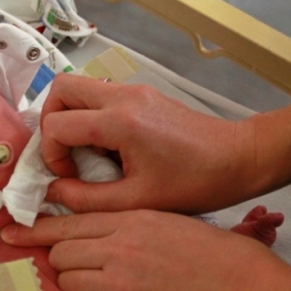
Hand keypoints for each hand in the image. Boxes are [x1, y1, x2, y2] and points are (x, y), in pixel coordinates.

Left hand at [1, 210, 283, 290]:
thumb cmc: (225, 258)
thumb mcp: (174, 223)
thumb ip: (134, 226)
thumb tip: (104, 237)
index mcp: (133, 219)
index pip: (68, 222)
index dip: (35, 229)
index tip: (9, 233)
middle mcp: (119, 248)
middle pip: (61, 253)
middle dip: (64, 261)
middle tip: (81, 269)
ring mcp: (119, 285)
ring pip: (70, 282)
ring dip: (82, 287)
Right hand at [39, 74, 260, 213]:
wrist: (240, 159)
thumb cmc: (195, 183)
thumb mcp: (136, 201)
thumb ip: (86, 199)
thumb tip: (52, 191)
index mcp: (119, 121)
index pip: (56, 124)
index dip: (51, 155)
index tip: (69, 178)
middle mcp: (122, 96)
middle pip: (60, 89)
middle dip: (50, 124)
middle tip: (64, 156)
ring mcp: (133, 91)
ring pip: (78, 89)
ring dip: (70, 120)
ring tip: (86, 156)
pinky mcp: (142, 95)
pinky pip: (99, 98)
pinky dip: (91, 120)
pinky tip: (109, 151)